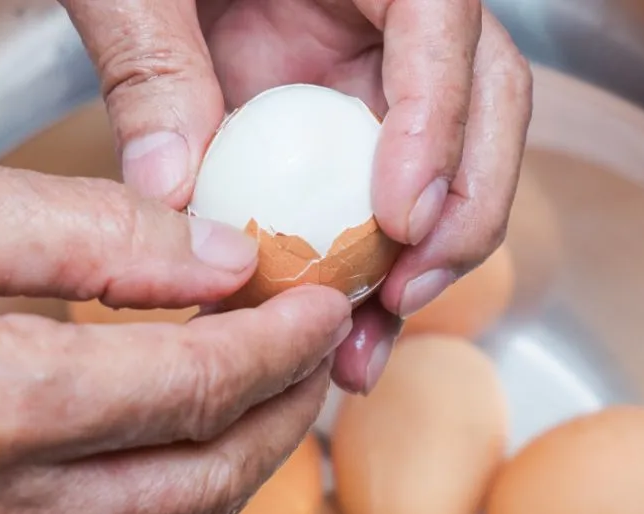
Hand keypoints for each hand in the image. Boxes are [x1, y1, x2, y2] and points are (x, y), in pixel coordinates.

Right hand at [0, 144, 350, 513]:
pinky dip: (162, 497)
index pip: (196, 384)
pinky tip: (172, 441)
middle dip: (284, 411)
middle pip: (205, 475)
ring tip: (260, 391)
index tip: (321, 305)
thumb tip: (225, 261)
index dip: (282, 344)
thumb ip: (94, 234)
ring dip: (235, 458)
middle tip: (312, 353)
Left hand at [61, 0, 532, 393]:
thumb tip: (170, 187)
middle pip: (489, 103)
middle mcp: (402, 15)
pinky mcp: (357, 124)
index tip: (401, 218)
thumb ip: (153, 61)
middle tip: (404, 295)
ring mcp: (386, 72)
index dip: (439, 123)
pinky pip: (386, 201)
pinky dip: (370, 274)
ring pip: (455, 168)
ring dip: (424, 268)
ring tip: (367, 349)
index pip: (445, 22)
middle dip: (463, 214)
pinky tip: (337, 337)